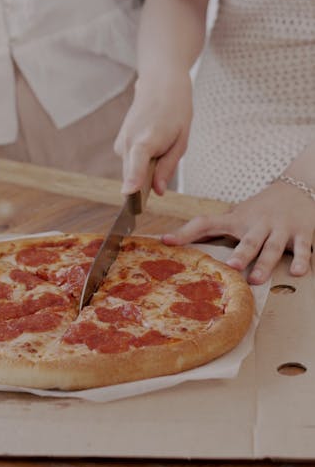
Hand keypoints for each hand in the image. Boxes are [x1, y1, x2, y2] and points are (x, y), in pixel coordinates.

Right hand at [114, 69, 192, 194]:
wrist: (159, 85)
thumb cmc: (175, 111)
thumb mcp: (181, 141)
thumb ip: (168, 167)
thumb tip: (158, 191)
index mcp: (146, 140)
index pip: (137, 164)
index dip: (133, 180)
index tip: (128, 193)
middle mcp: (128, 142)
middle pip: (134, 177)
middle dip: (148, 181)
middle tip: (166, 154)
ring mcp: (120, 143)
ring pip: (131, 171)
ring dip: (146, 168)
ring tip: (160, 143)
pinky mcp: (118, 144)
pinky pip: (130, 163)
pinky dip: (141, 161)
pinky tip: (151, 141)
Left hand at [162, 180, 314, 283]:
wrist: (297, 188)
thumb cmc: (260, 208)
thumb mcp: (237, 215)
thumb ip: (214, 228)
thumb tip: (177, 240)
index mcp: (237, 220)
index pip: (207, 223)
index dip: (186, 232)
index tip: (166, 241)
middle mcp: (258, 223)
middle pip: (248, 240)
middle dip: (240, 253)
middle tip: (231, 267)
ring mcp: (280, 228)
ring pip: (272, 247)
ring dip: (265, 263)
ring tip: (256, 279)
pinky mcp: (302, 233)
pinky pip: (303, 248)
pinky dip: (302, 259)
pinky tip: (298, 272)